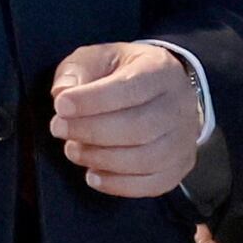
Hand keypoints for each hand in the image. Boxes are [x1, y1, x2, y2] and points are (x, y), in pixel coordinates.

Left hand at [50, 40, 203, 198]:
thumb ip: (78, 71)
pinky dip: (118, 184)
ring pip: (145, 159)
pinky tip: (93, 175)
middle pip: (138, 128)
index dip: (92, 100)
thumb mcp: (99, 57)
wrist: (165, 91)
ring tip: (72, 150)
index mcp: (160, 70)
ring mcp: (183, 139)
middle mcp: (179, 106)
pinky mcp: (179, 166)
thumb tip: (62, 93)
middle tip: (58, 129)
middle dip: (91, 131)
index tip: (60, 106)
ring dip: (101, 159)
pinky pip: (152, 184)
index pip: (130, 88)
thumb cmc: (125, 73)